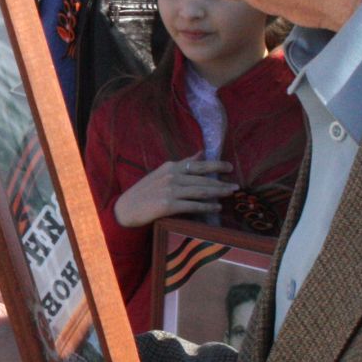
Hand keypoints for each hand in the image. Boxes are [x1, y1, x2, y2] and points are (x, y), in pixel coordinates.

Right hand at [114, 159, 235, 228]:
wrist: (126, 208)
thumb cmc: (145, 192)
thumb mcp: (162, 173)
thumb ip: (182, 163)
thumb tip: (201, 153)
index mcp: (170, 167)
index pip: (197, 164)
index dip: (216, 165)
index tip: (229, 167)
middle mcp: (171, 176)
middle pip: (202, 179)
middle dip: (221, 182)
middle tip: (236, 186)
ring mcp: (170, 190)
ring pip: (201, 191)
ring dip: (218, 193)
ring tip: (230, 194)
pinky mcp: (169, 205)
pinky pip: (193, 205)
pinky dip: (207, 206)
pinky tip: (216, 207)